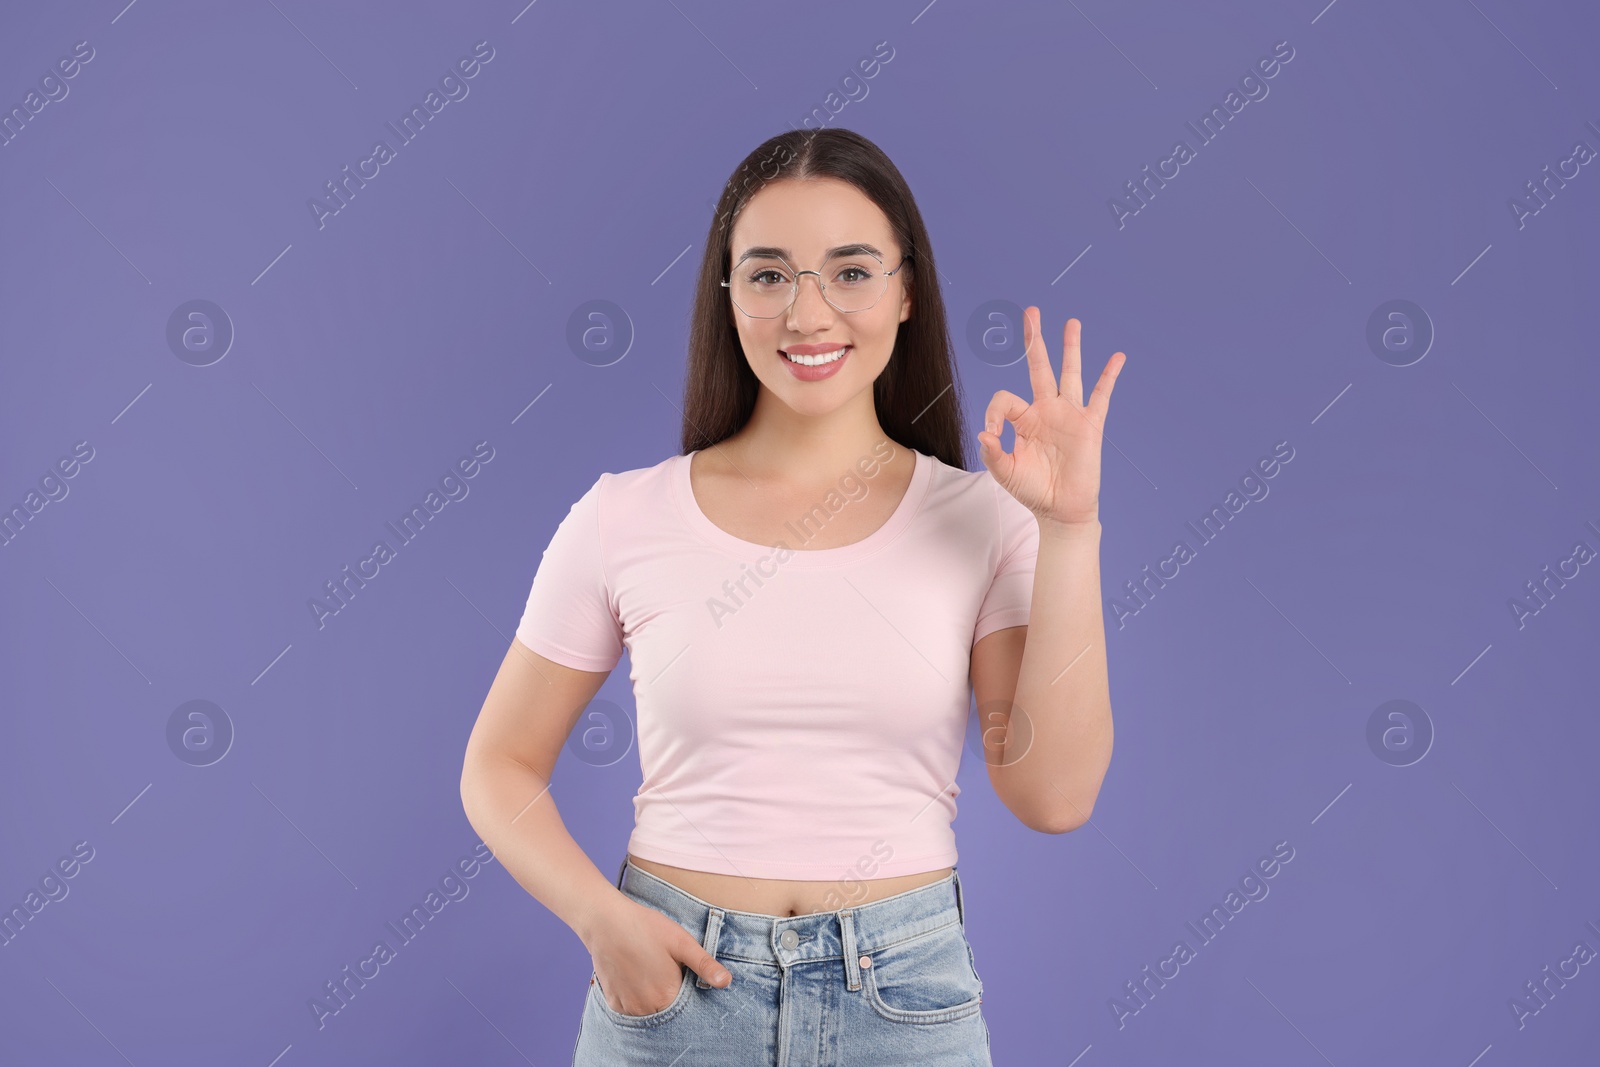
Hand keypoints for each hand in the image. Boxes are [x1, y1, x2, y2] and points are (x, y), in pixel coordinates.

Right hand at [585, 894, 730, 1015]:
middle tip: (664, 970)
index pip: (687, 1007)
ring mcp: (627, 1008)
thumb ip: (704, 965)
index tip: (683, 976)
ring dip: (653, 998)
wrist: (606, 921)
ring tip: (650, 971)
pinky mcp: (613, 1002)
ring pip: (649, 1011)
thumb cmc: (646, 928)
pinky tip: (636, 976)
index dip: (688, 992)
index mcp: (666, 996)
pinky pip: (631, 1009)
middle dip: (671, 996)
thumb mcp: (681, 942)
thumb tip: (726, 982)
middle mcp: (646, 1009)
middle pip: (668, 1011)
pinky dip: (636, 998)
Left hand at [977, 307, 1124, 527]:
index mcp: (1023, 420)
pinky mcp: (1090, 425)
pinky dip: (1109, 376)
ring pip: (1070, 373)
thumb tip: (984, 434)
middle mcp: (1046, 410)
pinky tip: (1117, 358)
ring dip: (1070, 348)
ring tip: (1072, 322)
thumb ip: (992, 454)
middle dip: (1034, 340)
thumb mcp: (1005, 473)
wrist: (1061, 510)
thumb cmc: (1033, 491)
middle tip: (1031, 312)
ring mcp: (1069, 415)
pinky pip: (1101, 396)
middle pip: (1039, 367)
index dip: (993, 412)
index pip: (1004, 398)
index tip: (992, 434)